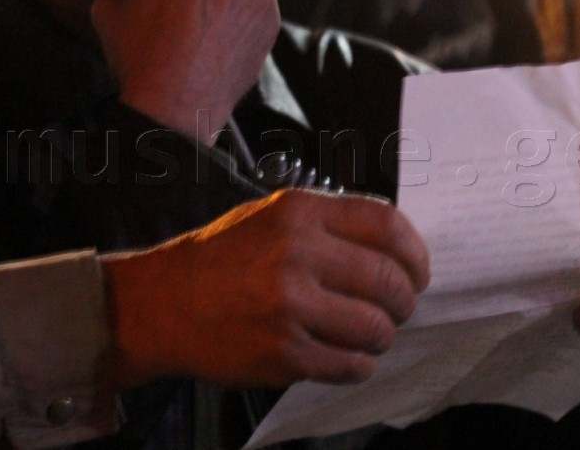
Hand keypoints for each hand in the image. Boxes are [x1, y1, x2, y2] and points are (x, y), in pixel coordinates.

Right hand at [100, 190, 430, 389]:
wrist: (162, 304)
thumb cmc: (222, 260)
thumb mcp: (272, 218)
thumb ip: (330, 226)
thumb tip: (395, 251)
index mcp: (300, 214)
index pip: (388, 227)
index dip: (416, 254)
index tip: (418, 271)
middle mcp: (297, 255)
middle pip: (389, 281)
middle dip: (405, 301)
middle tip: (398, 309)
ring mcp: (290, 307)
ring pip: (376, 329)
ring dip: (382, 336)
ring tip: (368, 334)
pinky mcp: (283, 353)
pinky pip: (349, 365)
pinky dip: (357, 364)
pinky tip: (342, 355)